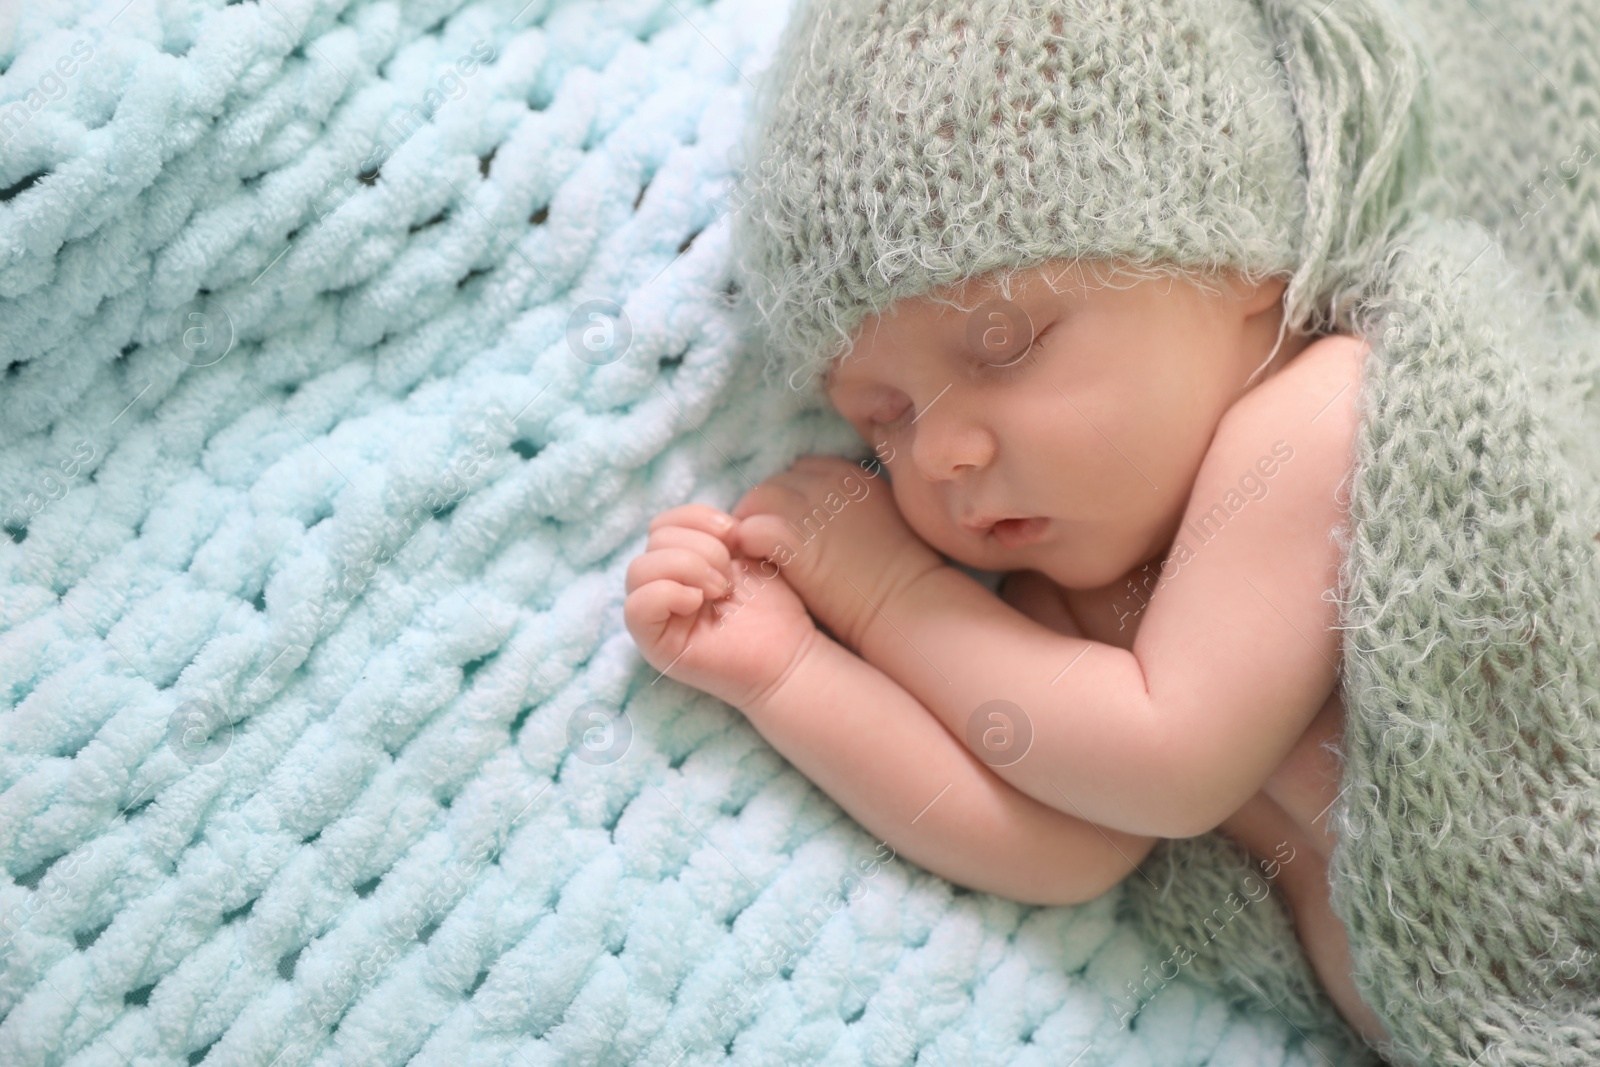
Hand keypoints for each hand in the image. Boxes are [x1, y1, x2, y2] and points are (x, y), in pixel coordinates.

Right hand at [624, 503, 817, 711]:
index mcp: (679, 563)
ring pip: (639, 570)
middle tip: (729, 576)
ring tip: (720, 589)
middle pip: (653, 541)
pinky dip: (667, 594)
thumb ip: (724, 531)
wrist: (788, 652)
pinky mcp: (657, 645)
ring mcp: (656, 616)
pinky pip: (636, 608)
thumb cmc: (772, 605)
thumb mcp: (749, 552)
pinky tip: (698, 602)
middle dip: (700, 548)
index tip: (733, 533)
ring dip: (687, 568)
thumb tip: (714, 525)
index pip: (662, 524)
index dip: (695, 518)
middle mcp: (661, 586)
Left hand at [730, 454, 942, 652]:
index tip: (792, 526)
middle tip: (767, 544)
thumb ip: (852, 511)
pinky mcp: (791, 537)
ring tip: (758, 556)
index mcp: (854, 477)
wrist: (909, 606)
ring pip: (756, 500)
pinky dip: (748, 547)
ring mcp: (809, 507)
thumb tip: (825, 523)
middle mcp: (829, 484)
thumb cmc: (901, 578)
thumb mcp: (884, 523)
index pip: (803, 470)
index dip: (792, 498)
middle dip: (768, 510)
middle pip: (775, 482)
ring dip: (752, 525)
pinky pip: (749, 529)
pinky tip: (758, 567)